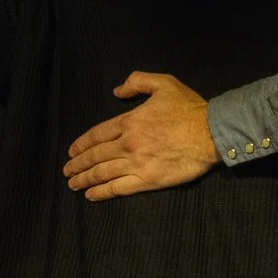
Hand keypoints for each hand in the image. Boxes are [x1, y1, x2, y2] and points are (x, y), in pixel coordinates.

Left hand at [62, 73, 216, 200]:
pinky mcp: (148, 180)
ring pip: (102, 173)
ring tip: (72, 184)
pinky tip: (90, 195)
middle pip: (95, 155)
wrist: (211, 133)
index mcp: (129, 121)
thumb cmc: (189, 108)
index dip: (81, 144)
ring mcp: (136, 163)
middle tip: (66, 171)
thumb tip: (117, 90)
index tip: (71, 152)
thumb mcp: (164, 83)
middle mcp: (128, 143)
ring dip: (84, 179)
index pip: (97, 134)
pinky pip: (119, 188)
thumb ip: (137, 82)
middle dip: (77, 164)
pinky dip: (102, 192)